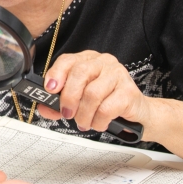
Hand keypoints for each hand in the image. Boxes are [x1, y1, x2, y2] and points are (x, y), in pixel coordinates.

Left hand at [36, 51, 150, 134]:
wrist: (138, 113)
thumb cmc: (107, 103)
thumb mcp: (80, 101)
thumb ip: (60, 103)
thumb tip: (44, 107)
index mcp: (89, 60)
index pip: (68, 60)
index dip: (56, 74)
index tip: (50, 89)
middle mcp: (103, 62)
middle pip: (80, 74)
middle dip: (69, 97)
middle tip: (67, 113)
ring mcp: (118, 74)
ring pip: (92, 94)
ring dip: (84, 114)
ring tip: (85, 122)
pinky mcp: (128, 91)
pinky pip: (106, 108)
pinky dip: (98, 121)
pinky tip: (99, 123)